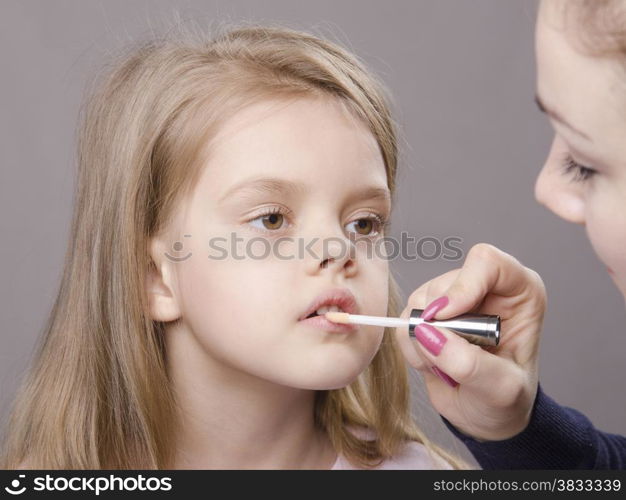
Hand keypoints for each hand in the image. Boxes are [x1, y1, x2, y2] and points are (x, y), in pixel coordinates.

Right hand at [394, 243, 546, 440]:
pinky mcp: (428, 313)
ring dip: (423, 338)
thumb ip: (470, 364)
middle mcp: (485, 287)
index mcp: (519, 292)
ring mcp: (454, 299)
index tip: (444, 317)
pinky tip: (432, 363)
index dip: (462, 286)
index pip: (487, 263)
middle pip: (445, 284)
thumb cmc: (507, 400)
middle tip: (453, 359)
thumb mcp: (501, 389)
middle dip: (440, 324)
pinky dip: (410, 345)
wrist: (486, 416)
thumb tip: (427, 334)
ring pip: (420, 300)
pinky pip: (404, 318)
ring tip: (445, 365)